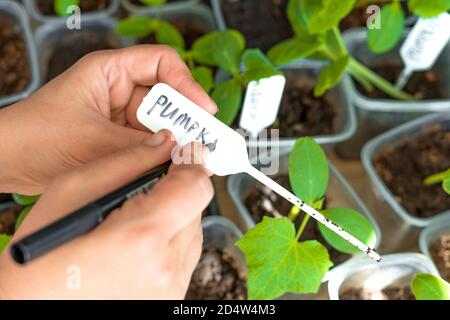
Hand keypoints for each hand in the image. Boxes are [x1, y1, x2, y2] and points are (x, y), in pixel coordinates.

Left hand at [0, 45, 215, 193]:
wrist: (7, 163)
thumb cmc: (34, 135)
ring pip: (160, 127)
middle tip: (204, 143)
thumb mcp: (92, 139)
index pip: (162, 64)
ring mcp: (120, 118)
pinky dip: (160, 158)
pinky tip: (169, 169)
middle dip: (186, 121)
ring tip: (190, 160)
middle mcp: (119, 92)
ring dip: (174, 143)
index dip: (188, 83)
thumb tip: (178, 152)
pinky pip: (148, 146)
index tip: (204, 109)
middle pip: (166, 100)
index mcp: (110, 72)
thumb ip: (138, 147)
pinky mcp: (119, 141)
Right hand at [0, 137, 212, 298]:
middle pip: (196, 208)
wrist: (34, 304)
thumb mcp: (76, 187)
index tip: (182, 156)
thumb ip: (129, 161)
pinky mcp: (169, 300)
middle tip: (147, 191)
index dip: (190, 164)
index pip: (197, 186)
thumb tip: (166, 145)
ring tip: (135, 222)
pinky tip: (138, 245)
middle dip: (177, 192)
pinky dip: (168, 244)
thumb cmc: (44, 250)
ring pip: (192, 233)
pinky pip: (183, 258)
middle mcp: (165, 267)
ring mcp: (169, 289)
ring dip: (173, 219)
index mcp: (144, 235)